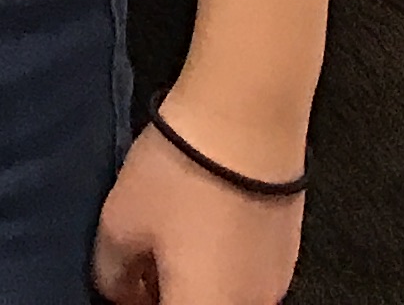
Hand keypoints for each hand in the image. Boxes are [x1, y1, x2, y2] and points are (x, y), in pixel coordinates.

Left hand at [92, 116, 302, 304]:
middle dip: (163, 296)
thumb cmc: (178, 177)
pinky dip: (217, 271)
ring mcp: (275, 285)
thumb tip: (122, 294)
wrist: (248, 117)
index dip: (136, 304)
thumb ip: (114, 277)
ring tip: (165, 247)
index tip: (122, 287)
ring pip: (223, 298)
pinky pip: (244, 281)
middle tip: (138, 269)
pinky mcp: (289, 254)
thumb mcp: (120, 224)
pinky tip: (199, 232)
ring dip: (192, 286)